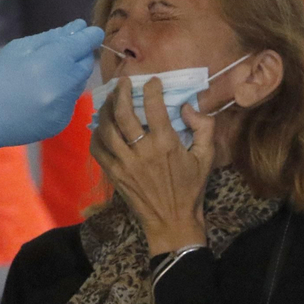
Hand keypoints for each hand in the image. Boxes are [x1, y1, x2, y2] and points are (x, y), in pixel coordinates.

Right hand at [0, 20, 104, 159]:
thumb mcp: (18, 49)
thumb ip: (51, 38)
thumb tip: (78, 28)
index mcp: (50, 62)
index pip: (83, 44)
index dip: (90, 35)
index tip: (92, 31)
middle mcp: (62, 86)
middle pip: (86, 64)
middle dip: (79, 56)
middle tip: (62, 54)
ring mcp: (63, 107)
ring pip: (79, 84)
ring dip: (70, 76)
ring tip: (45, 77)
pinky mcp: (61, 122)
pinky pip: (70, 102)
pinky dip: (62, 95)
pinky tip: (41, 96)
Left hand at [90, 77, 212, 256]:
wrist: (172, 221)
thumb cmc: (190, 188)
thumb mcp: (206, 157)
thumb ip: (203, 128)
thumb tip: (187, 107)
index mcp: (165, 144)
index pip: (154, 107)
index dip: (151, 89)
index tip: (152, 82)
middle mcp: (142, 151)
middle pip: (123, 114)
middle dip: (121, 93)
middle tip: (123, 83)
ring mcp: (124, 163)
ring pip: (107, 129)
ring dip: (106, 110)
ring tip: (110, 100)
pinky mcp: (114, 174)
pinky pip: (98, 149)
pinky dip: (96, 134)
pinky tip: (101, 125)